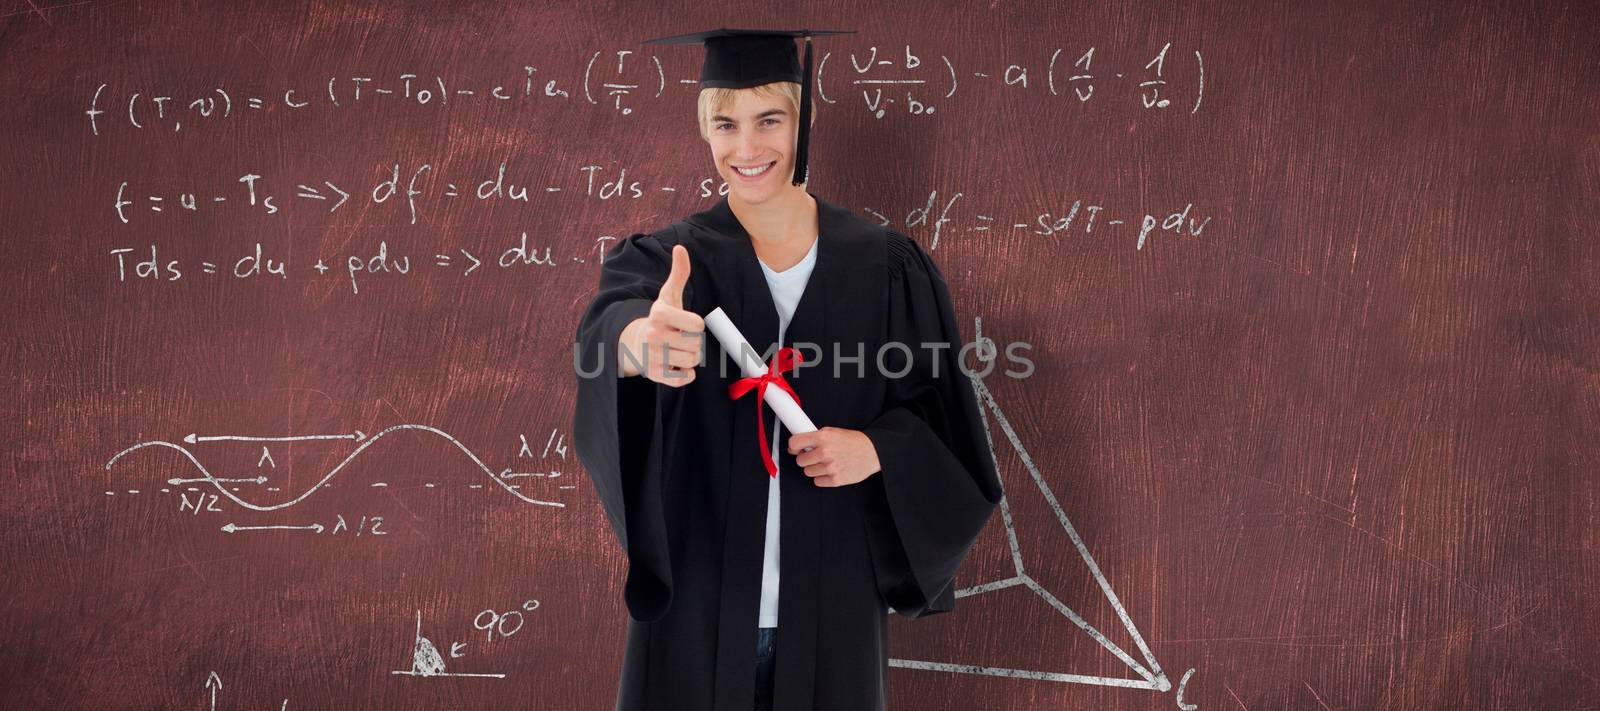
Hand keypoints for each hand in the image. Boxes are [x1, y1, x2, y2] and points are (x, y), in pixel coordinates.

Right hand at [619, 244, 703, 385]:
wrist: (635, 343)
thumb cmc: (660, 318)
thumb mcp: (668, 296)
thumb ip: (678, 274)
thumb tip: (680, 248)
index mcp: (659, 313)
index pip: (698, 324)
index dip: (695, 325)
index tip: (684, 323)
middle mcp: (653, 334)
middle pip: (697, 344)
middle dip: (693, 342)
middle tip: (680, 338)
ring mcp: (652, 356)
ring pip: (692, 361)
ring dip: (690, 358)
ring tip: (677, 350)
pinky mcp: (654, 375)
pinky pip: (684, 379)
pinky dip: (685, 374)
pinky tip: (674, 365)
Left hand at [787, 427, 880, 487]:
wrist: (873, 452)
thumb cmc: (853, 442)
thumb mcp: (833, 432)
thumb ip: (815, 437)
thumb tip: (797, 445)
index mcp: (823, 438)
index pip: (795, 443)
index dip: (794, 446)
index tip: (795, 448)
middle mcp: (825, 452)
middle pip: (800, 461)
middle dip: (806, 458)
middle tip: (815, 456)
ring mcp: (830, 467)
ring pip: (808, 472)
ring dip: (814, 468)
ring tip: (826, 463)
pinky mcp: (836, 480)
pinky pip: (817, 481)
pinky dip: (822, 478)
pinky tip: (831, 470)